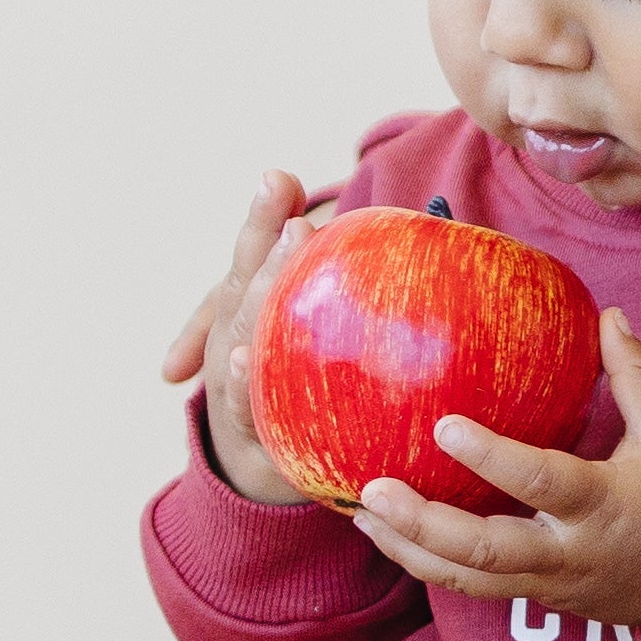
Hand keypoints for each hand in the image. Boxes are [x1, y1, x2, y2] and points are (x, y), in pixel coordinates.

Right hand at [159, 172, 321, 506]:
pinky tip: (242, 362)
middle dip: (269, 253)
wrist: (255, 462)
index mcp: (246, 306)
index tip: (279, 178)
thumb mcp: (302, 327)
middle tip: (298, 223)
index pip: (255, 253)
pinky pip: (240, 406)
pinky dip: (238, 384)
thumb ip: (334, 281)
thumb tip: (410, 228)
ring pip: (239, 338)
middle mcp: (231, 336)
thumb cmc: (286, 380)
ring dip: (257, 303)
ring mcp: (232, 379)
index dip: (265, 217)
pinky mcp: (246, 428)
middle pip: (245, 289)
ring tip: (278, 263)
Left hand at [357, 312, 640, 631]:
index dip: (490, 458)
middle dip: (423, 524)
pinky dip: (431, 564)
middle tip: (374, 490)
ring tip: (363, 516)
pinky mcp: (538, 598)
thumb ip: (635, 376)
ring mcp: (550, 583)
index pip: (540, 483)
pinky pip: (475, 587)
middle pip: (484, 551)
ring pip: (468, 582)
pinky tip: (394, 535)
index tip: (444, 426)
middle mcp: (569, 552)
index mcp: (601, 505)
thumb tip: (607, 315)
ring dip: (410, 552)